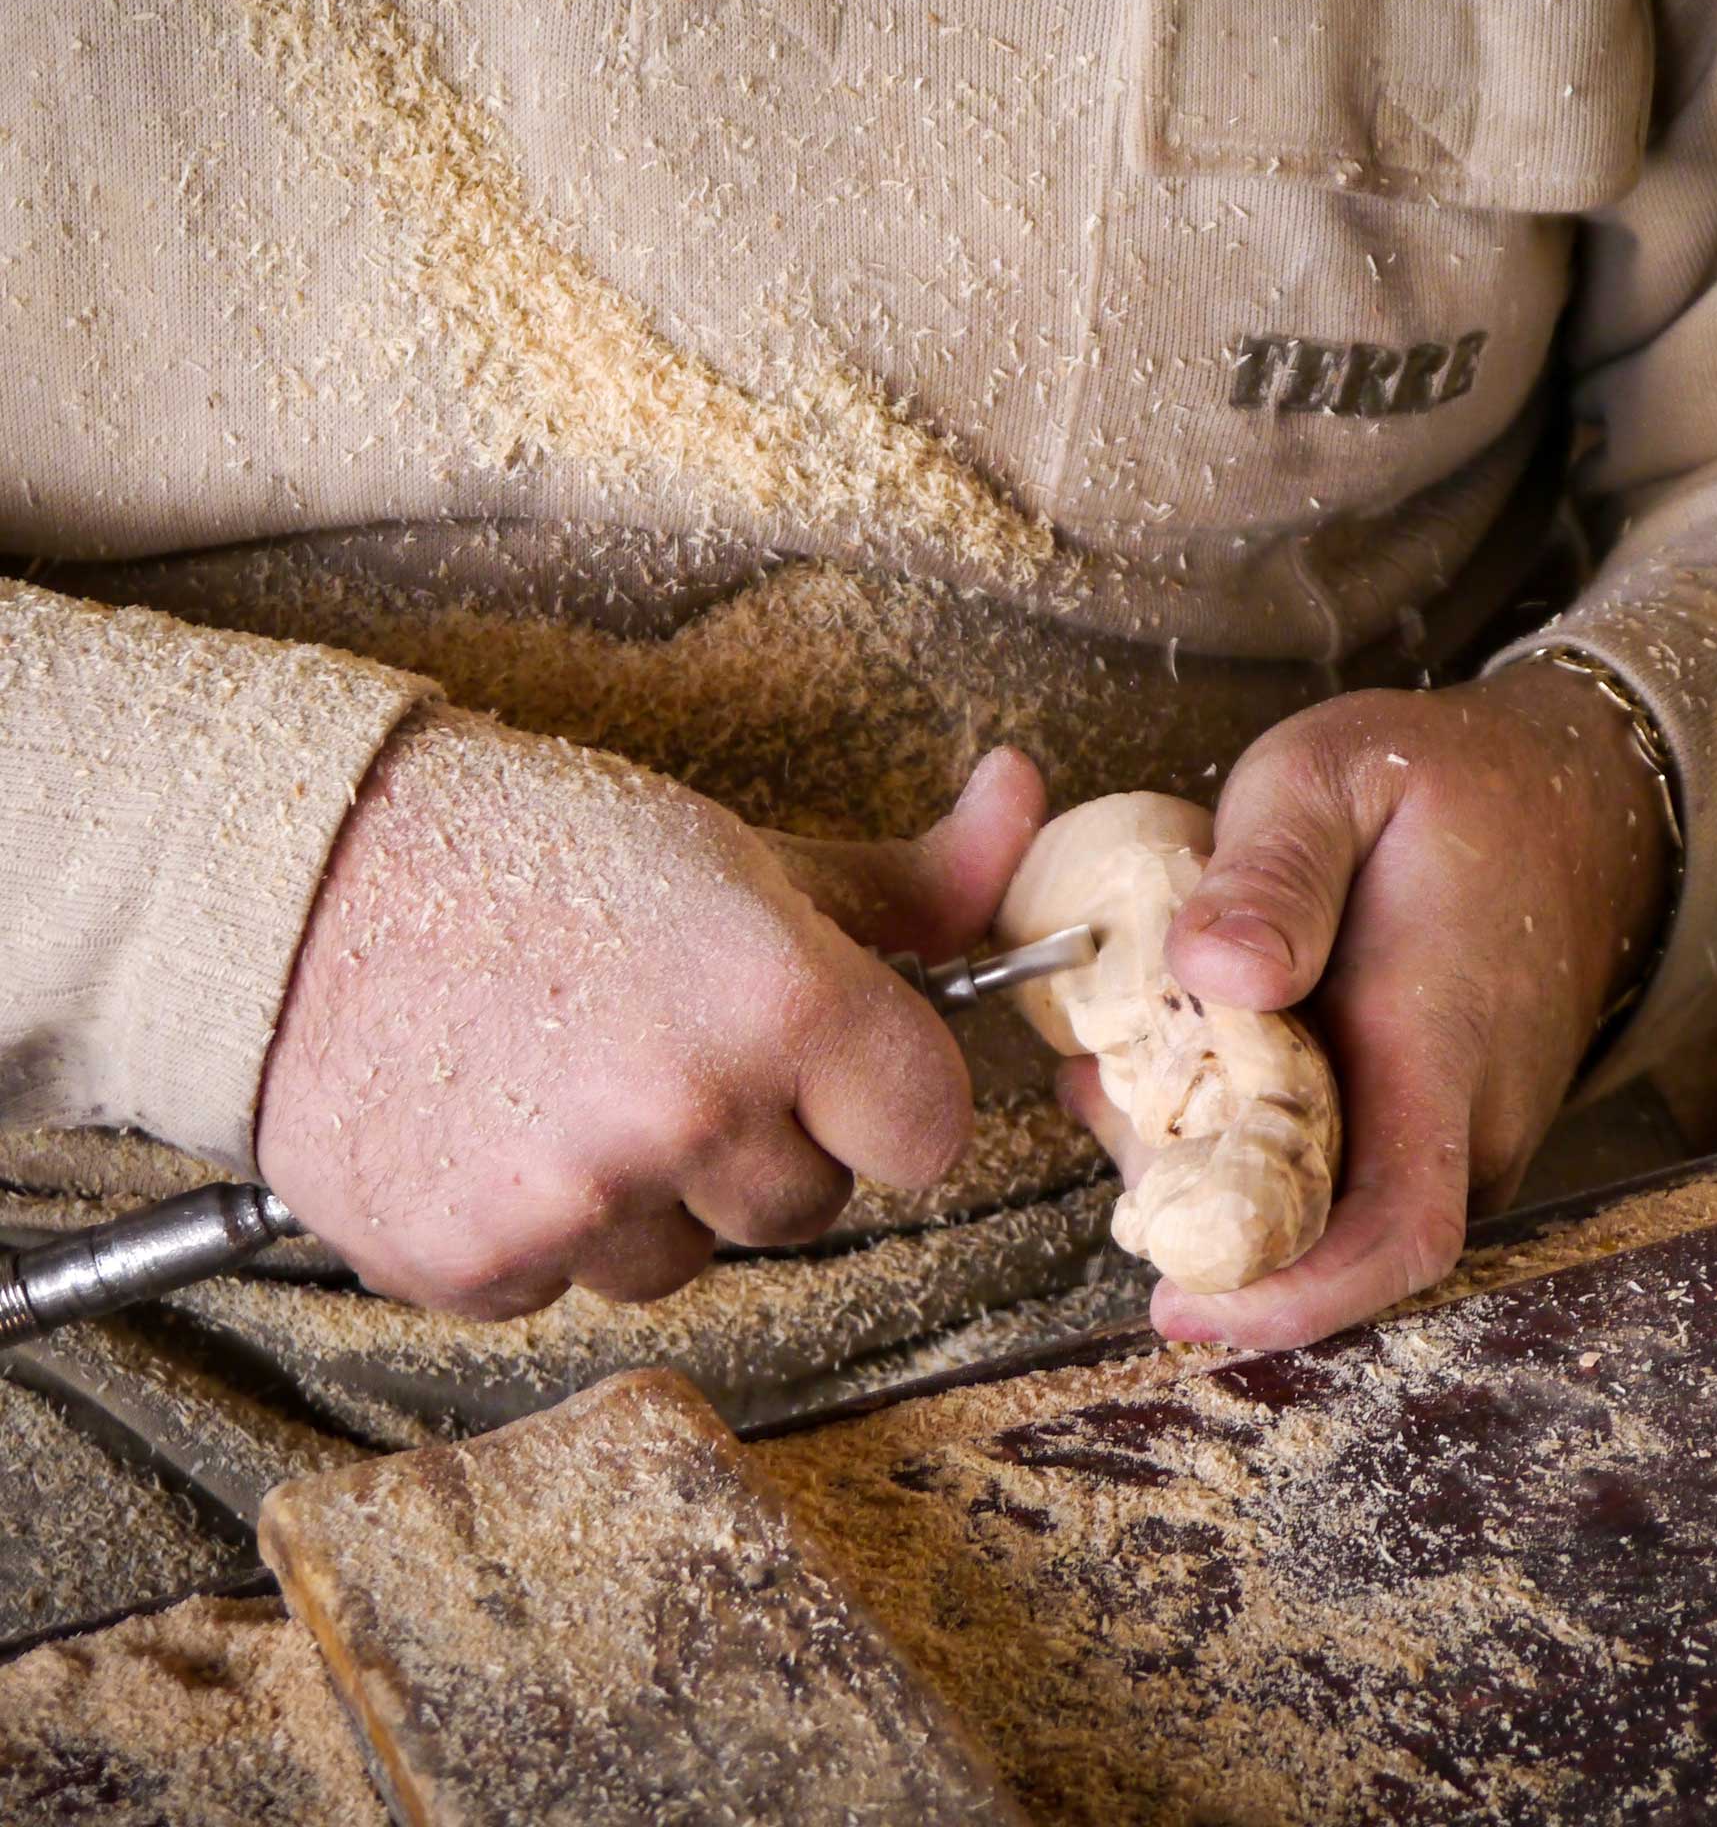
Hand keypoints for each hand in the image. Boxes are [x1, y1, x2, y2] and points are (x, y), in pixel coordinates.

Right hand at [256, 706, 1044, 1315]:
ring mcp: (576, 1199)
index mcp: (781, 996)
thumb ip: (910, 880)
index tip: (832, 1067)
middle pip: (810, 1208)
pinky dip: (540, 1229)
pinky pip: (565, 1288)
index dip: (884, 1100)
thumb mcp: (744, 852)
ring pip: (685, 1261)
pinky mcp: (471, 1264)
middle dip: (764, 1146)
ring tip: (566, 1081)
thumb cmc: (547, 846)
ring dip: (651, 1200)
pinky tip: (493, 1126)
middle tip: (670, 1050)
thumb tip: (1030, 804)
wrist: (310, 876)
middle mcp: (690, 1110)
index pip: (930, 1133)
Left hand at [1061, 661, 1672, 1348]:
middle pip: (1327, 1242)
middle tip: (1103, 1099)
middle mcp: (1465, 1119)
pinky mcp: (1431, 1126)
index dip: (1291, 1297)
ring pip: (1319, 1211)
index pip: (1396, 1230)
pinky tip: (1182, 1062)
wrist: (1573, 799)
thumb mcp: (1336, 775)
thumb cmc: (1448, 787)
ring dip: (1208, 1170)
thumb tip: (1216, 973)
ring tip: (1129, 1063)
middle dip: (1196, 1212)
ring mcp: (1457, 1133)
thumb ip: (1275, 869)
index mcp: (1442, 1043)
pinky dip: (1240, 1141)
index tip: (1181, 1304)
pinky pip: (1332, 1171)